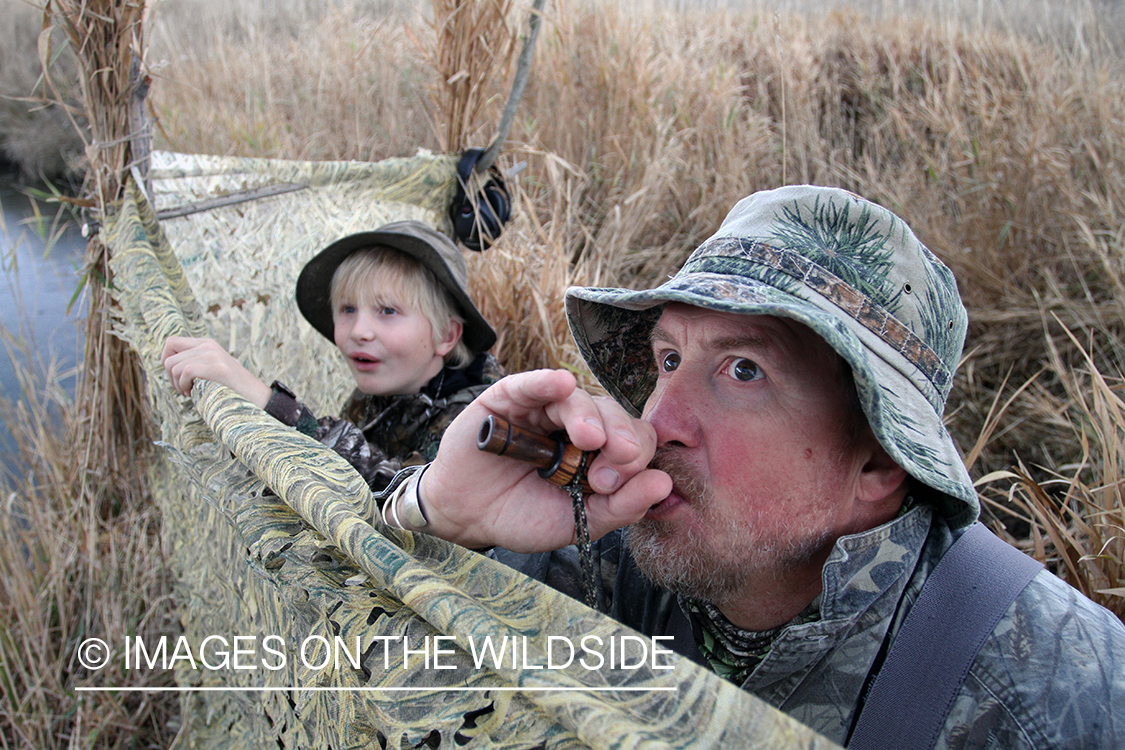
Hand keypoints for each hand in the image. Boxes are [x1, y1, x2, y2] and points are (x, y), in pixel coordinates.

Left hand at [161, 336, 272, 408]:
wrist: (257, 397)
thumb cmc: (231, 388)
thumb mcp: (213, 368)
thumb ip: (195, 361)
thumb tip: (168, 363)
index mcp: (207, 344)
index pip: (171, 342)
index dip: (165, 360)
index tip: (174, 376)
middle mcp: (208, 346)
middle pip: (169, 358)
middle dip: (170, 378)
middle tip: (183, 389)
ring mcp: (213, 355)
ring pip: (173, 367)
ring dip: (177, 385)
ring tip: (190, 392)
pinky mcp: (216, 368)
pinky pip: (185, 373)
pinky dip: (184, 387)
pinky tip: (194, 393)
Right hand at [417, 369, 671, 551]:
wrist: (467, 516)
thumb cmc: (522, 515)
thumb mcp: (577, 521)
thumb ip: (620, 506)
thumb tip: (664, 484)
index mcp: (600, 452)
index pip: (635, 439)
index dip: (635, 457)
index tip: (613, 485)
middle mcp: (576, 424)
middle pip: (613, 414)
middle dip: (620, 436)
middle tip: (615, 461)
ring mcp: (543, 407)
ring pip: (577, 398)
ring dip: (588, 416)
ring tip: (590, 439)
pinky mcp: (508, 397)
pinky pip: (531, 383)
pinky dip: (547, 382)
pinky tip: (561, 383)